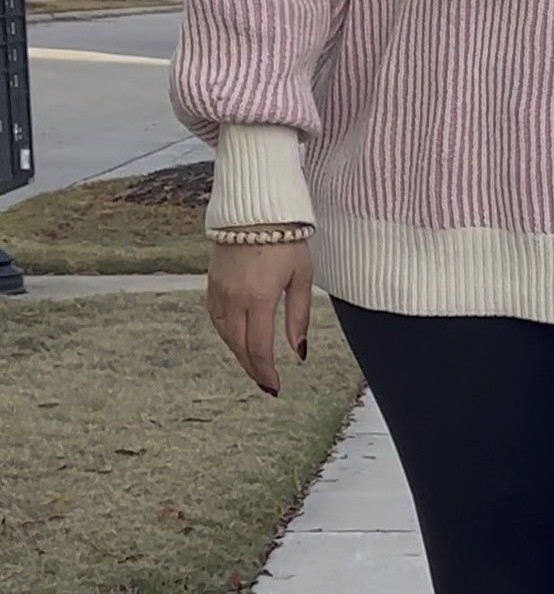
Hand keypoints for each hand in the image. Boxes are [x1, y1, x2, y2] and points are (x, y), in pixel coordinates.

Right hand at [207, 239, 312, 396]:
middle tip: (265, 383)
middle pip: (239, 345)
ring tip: (253, 365)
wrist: (254, 206)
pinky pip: (215, 316)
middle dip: (252, 367)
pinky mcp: (211, 280)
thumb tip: (298, 350)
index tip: (274, 387)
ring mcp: (219, 289)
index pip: (259, 347)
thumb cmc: (285, 238)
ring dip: (238, 352)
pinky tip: (236, 339)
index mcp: (259, 298)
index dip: (265, 371)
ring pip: (224, 333)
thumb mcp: (301, 277)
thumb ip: (298, 316)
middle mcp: (234, 297)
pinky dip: (225, 333)